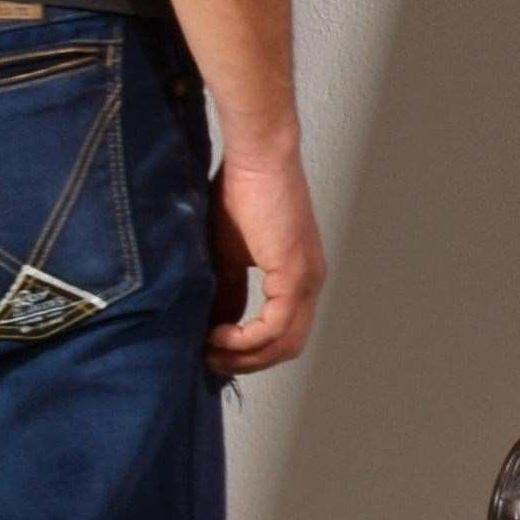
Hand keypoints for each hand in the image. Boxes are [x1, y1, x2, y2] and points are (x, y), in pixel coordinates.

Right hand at [202, 141, 325, 375]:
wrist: (256, 157)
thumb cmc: (240, 192)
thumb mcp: (228, 253)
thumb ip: (228, 289)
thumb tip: (218, 322)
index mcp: (298, 277)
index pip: (283, 333)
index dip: (249, 352)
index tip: (213, 352)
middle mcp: (310, 282)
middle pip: (287, 347)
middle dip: (247, 362)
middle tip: (209, 361)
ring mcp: (307, 279)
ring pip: (284, 343)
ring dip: (244, 357)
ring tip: (209, 351)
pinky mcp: (294, 272)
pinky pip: (275, 326)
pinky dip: (246, 340)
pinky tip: (218, 334)